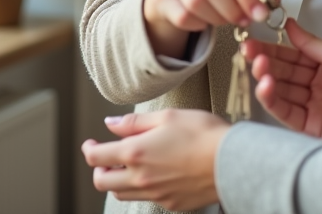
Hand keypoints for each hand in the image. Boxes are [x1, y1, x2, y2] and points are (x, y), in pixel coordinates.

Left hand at [81, 109, 229, 210]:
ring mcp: (155, 194)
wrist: (233, 161)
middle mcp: (141, 178)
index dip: (88, 148)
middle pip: (102, 182)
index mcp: (135, 153)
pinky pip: (144, 199)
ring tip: (129, 165)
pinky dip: (139, 188)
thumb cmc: (203, 134)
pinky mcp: (170, 203)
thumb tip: (111, 125)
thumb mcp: (167, 116)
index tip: (91, 143)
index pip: (96, 157)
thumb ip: (133, 122)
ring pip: (120, 194)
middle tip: (106, 156)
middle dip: (98, 168)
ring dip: (117, 180)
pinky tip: (152, 174)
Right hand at [245, 18, 321, 141]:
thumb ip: (310, 43)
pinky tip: (265, 86)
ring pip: (281, 93)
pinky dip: (272, 100)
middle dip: (264, 62)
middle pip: (282, 74)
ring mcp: (313, 107)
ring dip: (266, 79)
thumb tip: (288, 25)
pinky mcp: (312, 127)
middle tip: (249, 51)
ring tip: (258, 67)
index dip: (271, 49)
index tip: (253, 41)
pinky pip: (286, 113)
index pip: (290, 56)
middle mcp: (315, 87)